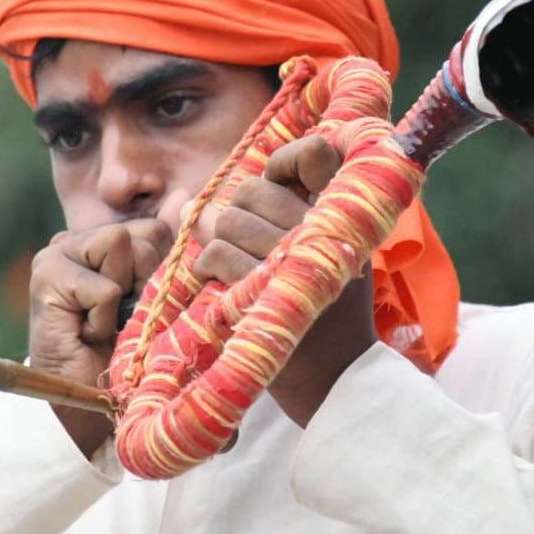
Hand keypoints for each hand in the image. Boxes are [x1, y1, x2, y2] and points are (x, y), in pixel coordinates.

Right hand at [28, 194, 184, 456]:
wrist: (90, 409)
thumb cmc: (128, 358)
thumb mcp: (158, 298)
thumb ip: (167, 249)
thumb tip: (187, 195)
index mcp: (109, 244)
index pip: (158, 228)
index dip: (165, 268)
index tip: (146, 305)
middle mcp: (81, 240)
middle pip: (146, 232)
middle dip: (147, 280)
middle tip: (125, 319)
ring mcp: (59, 251)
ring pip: (123, 243)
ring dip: (124, 296)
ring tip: (106, 324)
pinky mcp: (47, 272)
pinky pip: (105, 286)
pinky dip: (104, 318)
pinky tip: (87, 335)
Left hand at [189, 135, 376, 427]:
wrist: (336, 378)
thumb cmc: (320, 312)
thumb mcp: (314, 258)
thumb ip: (264, 221)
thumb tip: (189, 204)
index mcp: (345, 216)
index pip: (315, 155)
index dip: (286, 160)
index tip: (276, 179)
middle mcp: (325, 231)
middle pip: (252, 190)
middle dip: (235, 214)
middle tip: (244, 244)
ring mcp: (298, 260)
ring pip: (228, 222)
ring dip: (220, 245)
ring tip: (235, 270)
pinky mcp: (269, 290)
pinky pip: (217, 255)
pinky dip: (210, 267)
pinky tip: (223, 285)